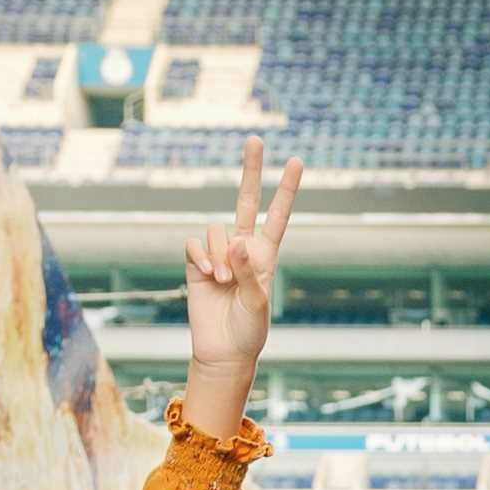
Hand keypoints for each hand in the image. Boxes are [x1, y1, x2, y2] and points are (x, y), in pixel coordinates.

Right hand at [178, 144, 301, 418]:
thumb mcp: (257, 304)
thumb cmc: (249, 331)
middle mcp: (242, 248)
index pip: (278, 215)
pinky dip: (199, 257)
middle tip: (255, 138)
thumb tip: (239, 240)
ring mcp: (217, 254)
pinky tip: (206, 275)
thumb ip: (251, 272)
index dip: (286, 189)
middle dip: (250, 170)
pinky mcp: (194, 262)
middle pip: (246, 200)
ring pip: (215, 230)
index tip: (296, 161)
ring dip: (218, 254)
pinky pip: (193, 243)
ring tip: (223, 281)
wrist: (222, 351)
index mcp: (266, 255)